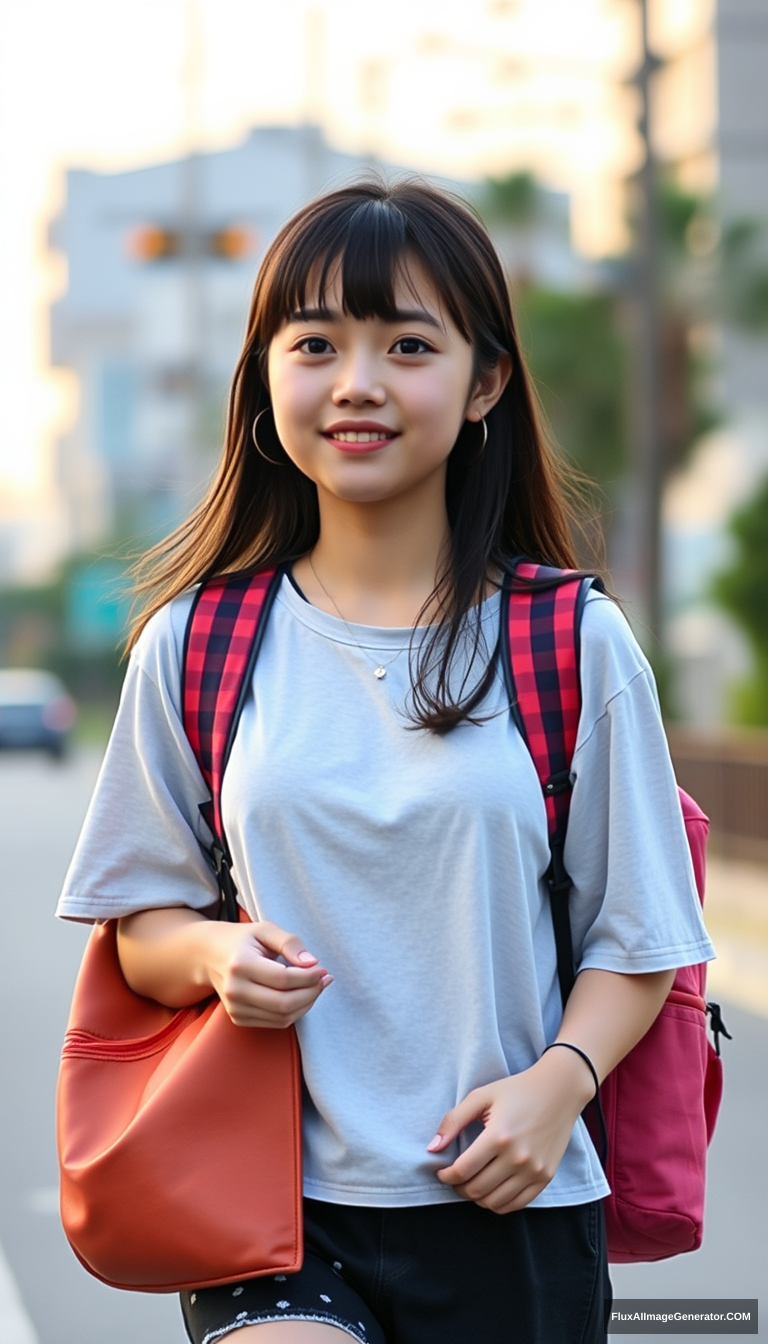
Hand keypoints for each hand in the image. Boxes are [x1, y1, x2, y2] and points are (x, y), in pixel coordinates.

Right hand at [206, 919, 332, 1028]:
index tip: (322, 969)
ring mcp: (235, 1008)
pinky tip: (300, 996)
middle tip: (324, 980)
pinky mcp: (239, 1019)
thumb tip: (312, 963)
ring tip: (315, 986)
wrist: (210, 955)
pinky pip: (276, 1023)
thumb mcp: (265, 930)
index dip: (309, 977)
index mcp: (240, 964)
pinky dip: (294, 1012)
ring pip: (283, 1017)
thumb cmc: (242, 940)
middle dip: (311, 993)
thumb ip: (290, 943)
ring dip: (306, 1004)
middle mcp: (235, 990)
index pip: (283, 979)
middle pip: (284, 1003)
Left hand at [427, 1050, 593, 1213]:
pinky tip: (491, 1190)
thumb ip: (453, 1121)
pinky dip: (499, 1203)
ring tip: (471, 1184)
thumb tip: (432, 1149)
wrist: (559, 1090)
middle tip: (454, 1179)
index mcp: (498, 1136)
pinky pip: (517, 1204)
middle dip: (458, 1188)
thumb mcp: (481, 1096)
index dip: (446, 1176)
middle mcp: (518, 1158)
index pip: (463, 1170)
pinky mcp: (545, 1177)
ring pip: (495, 1202)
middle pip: (477, 1189)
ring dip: (477, 1198)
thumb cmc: (517, 1090)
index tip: (441, 1172)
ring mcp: (534, 1170)